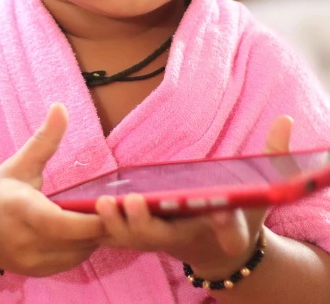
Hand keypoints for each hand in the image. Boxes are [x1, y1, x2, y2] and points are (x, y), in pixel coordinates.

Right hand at [0, 104, 104, 276]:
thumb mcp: (19, 163)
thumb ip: (44, 140)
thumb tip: (61, 107)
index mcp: (19, 209)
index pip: (57, 222)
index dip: (86, 220)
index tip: (111, 205)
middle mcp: (24, 240)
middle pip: (73, 240)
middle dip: (101, 225)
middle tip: (123, 206)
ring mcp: (31, 262)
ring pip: (76, 254)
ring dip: (96, 237)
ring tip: (110, 215)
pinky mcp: (38, 273)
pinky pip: (71, 262)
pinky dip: (84, 247)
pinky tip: (92, 229)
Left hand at [96, 115, 292, 278]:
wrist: (220, 251)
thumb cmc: (240, 215)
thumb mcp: (261, 190)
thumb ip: (272, 155)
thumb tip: (286, 120)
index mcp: (219, 229)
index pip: (226, 230)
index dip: (226, 225)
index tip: (223, 218)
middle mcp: (185, 239)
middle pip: (162, 237)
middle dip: (145, 223)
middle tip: (130, 202)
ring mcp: (160, 240)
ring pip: (134, 239)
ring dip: (117, 224)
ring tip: (102, 201)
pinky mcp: (141, 236)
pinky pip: (120, 234)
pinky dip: (104, 225)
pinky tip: (85, 203)